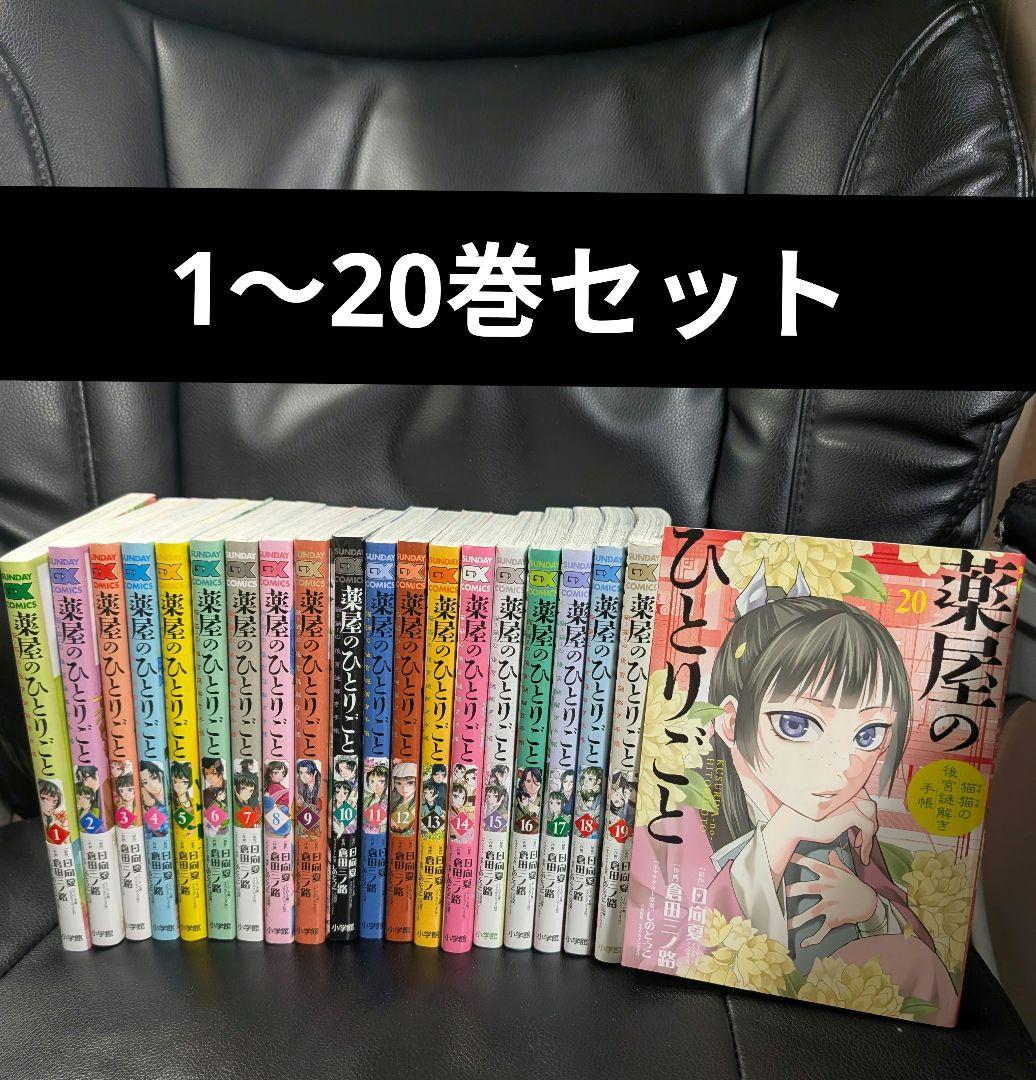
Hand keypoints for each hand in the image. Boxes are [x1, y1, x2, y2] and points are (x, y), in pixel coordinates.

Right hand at [762, 795, 877, 886]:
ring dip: (870, 833)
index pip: (862, 797)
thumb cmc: (807, 819)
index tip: (858, 832)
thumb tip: (857, 816)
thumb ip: (842, 809)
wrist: (794, 823)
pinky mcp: (850, 812)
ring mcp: (849, 800)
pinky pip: (868, 827)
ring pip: (872, 815)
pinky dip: (867, 843)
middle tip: (861, 839)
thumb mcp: (827, 811)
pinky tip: (862, 853)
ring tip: (862, 847)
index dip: (863, 814)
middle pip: (869, 805)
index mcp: (840, 788)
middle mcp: (846, 791)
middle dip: (869, 823)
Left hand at [786, 851, 879, 948]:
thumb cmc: (857, 886)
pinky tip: (804, 943)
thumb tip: (831, 852)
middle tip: (785, 893)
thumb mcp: (847, 873)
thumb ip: (837, 864)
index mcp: (829, 876)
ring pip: (811, 912)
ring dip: (799, 920)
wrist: (871, 903)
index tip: (790, 858)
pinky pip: (823, 930)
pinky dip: (814, 938)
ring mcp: (830, 905)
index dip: (801, 860)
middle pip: (807, 888)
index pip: (812, 865)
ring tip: (788, 925)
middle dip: (794, 890)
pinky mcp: (834, 919)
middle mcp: (828, 890)